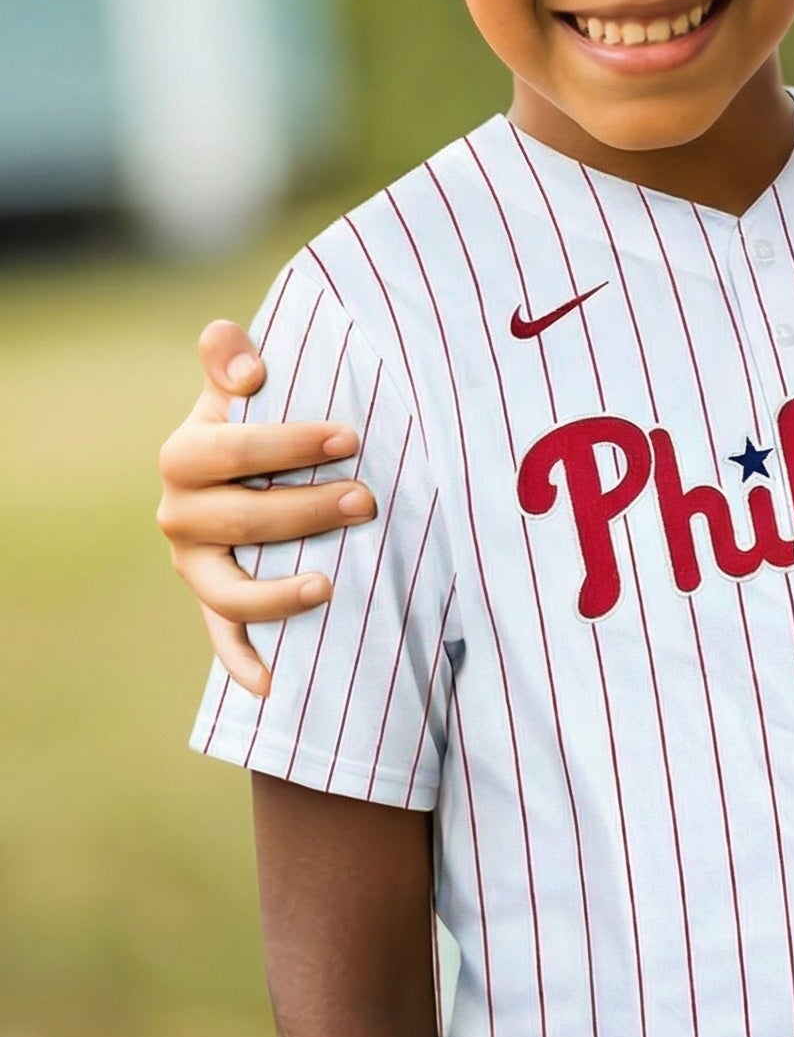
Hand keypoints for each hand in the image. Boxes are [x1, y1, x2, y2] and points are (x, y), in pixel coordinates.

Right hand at [156, 320, 374, 695]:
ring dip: (276, 594)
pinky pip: (224, 641)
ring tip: (328, 588)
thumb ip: (232, 360)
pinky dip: (245, 666)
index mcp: (186, 455)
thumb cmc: (259, 421)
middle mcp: (181, 514)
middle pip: (240, 519)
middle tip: (368, 500)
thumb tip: (236, 350)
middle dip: (306, 510)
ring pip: (228, 589)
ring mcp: (196, 566)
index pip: (228, 448)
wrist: (243, 471)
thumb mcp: (242, 387)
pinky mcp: (214, 604)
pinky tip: (274, 685)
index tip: (349, 437)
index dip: (287, 443)